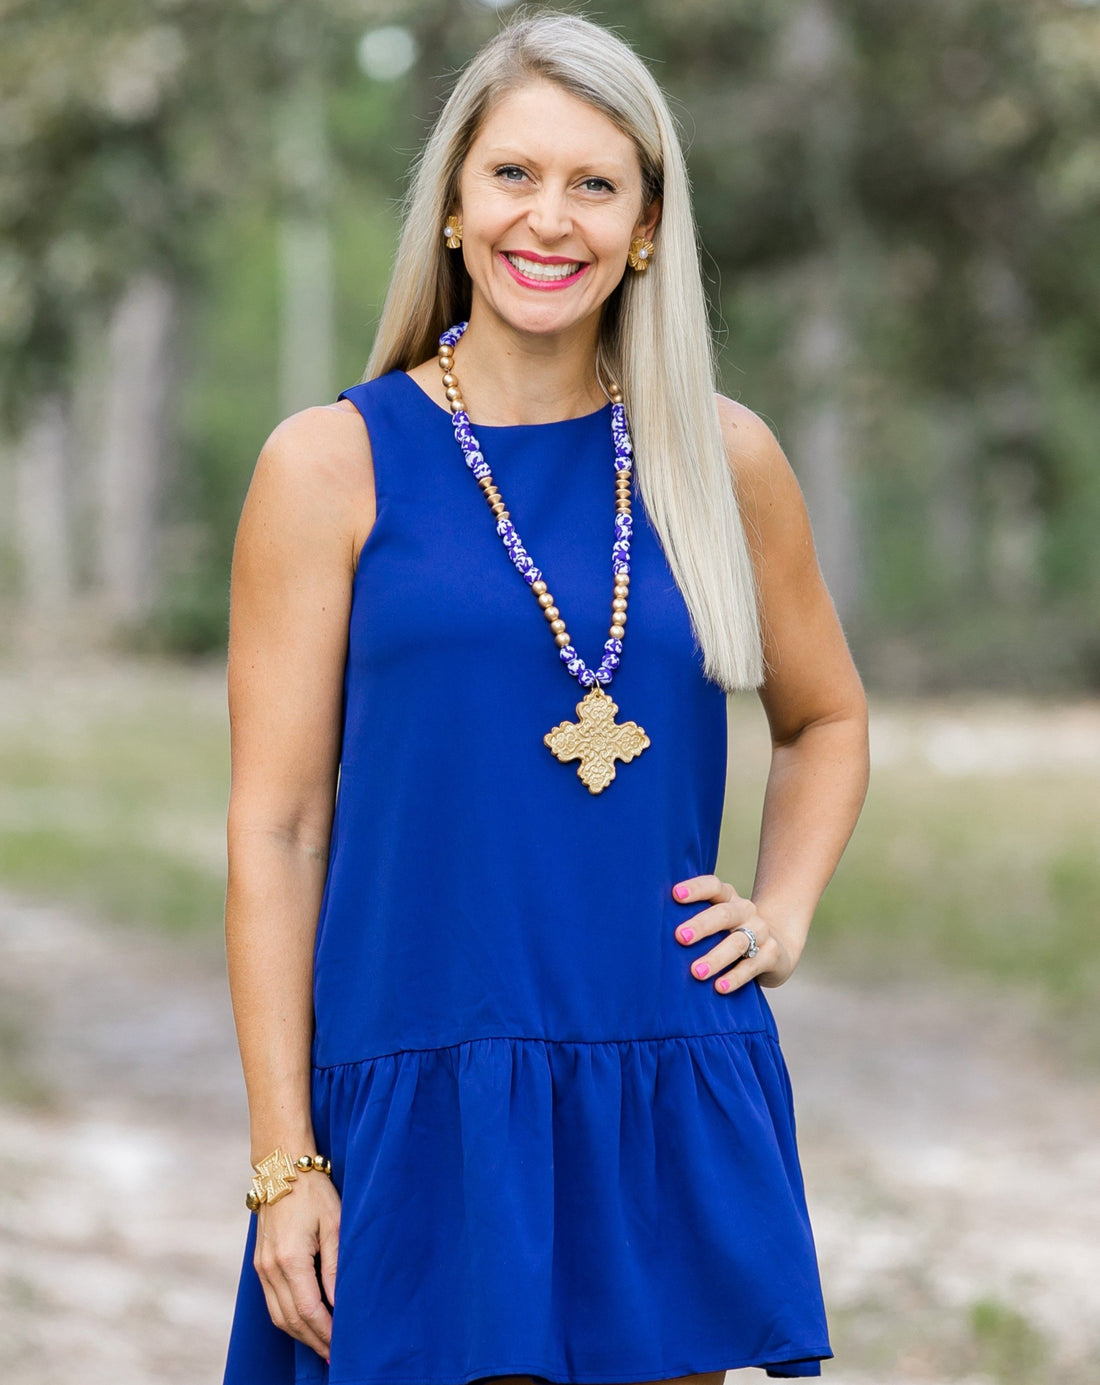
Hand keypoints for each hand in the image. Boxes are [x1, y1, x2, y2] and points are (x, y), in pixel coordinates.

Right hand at [253, 1172, 341, 1360]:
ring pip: (278, 1315)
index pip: (309, 1310)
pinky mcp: (260, 1263)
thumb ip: (335, 1266)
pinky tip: (305, 1321)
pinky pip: (272, 1301)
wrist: (282, 1168)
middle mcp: (270, 1267)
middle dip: (313, 1340)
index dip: (326, 1332)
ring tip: (322, 1344)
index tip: (342, 1345)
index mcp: (290, 1259)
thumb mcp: (334, 1225)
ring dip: (300, 1333)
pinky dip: (288, 1317)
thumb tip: (338, 1303)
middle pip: (290, 1319)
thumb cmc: (314, 1193)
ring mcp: (261, 1267)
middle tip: (334, 1355)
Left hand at [671, 874, 798, 991]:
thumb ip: (692, 920)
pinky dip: (735, 977)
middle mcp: (745, 911)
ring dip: (716, 957)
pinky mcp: (771, 954)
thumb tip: (649, 929)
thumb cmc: (729, 934)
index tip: (676, 894)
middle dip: (702, 925)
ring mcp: (761, 931)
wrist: (776, 949)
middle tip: (680, 937)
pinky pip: (753, 965)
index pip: (713, 886)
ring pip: (738, 942)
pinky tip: (720, 987)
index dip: (696, 888)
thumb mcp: (715, 922)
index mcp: (728, 898)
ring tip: (696, 972)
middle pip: (724, 914)